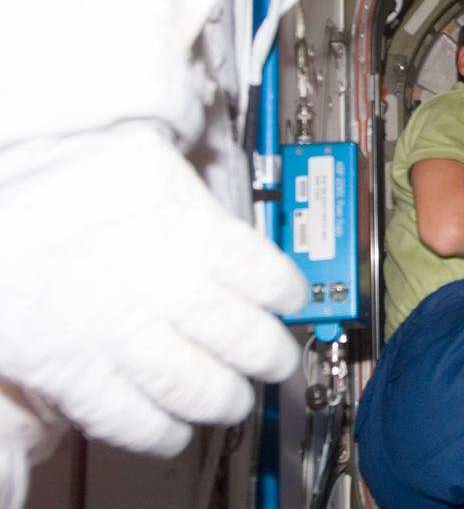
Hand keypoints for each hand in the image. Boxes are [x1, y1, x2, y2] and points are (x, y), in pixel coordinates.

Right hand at [0, 126, 307, 457]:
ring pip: (198, 386)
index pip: (267, 275)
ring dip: (226, 399)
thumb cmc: (45, 185)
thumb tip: (222, 196)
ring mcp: (119, 335)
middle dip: (271, 356)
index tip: (294, 302)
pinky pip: (131, 419)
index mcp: (187, 228)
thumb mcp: (131, 155)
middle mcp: (163, 286)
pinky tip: (175, 431)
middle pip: (244, 338)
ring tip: (236, 399)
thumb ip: (186, 177)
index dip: (289, 294)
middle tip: (278, 360)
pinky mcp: (74, 373)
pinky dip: (160, 433)